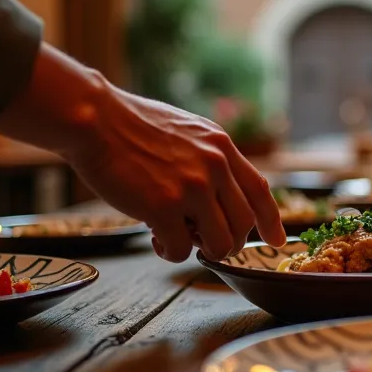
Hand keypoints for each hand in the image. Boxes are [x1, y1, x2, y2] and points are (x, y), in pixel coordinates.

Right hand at [68, 89, 285, 262]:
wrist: (94, 119)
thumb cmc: (130, 125)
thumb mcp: (187, 131)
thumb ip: (208, 157)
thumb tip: (218, 192)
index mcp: (221, 147)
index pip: (260, 190)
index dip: (272, 221)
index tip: (277, 240)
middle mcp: (214, 167)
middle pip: (244, 224)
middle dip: (229, 242)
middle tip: (206, 242)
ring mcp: (191, 188)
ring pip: (220, 243)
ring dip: (203, 250)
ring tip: (179, 238)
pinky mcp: (163, 207)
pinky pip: (181, 250)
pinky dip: (170, 253)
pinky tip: (155, 238)